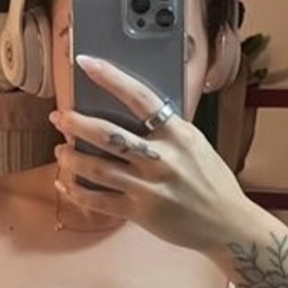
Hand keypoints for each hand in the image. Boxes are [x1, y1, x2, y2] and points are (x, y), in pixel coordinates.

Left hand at [50, 53, 253, 255]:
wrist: (227, 225)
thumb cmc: (211, 180)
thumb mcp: (195, 144)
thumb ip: (167, 128)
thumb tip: (132, 108)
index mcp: (178, 135)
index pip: (139, 97)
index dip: (110, 77)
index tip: (86, 62)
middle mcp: (162, 158)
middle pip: (108, 134)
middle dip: (76, 123)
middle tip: (59, 117)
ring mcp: (149, 187)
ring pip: (97, 168)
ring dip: (71, 157)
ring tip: (60, 150)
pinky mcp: (140, 213)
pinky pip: (98, 201)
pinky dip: (76, 191)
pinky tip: (65, 182)